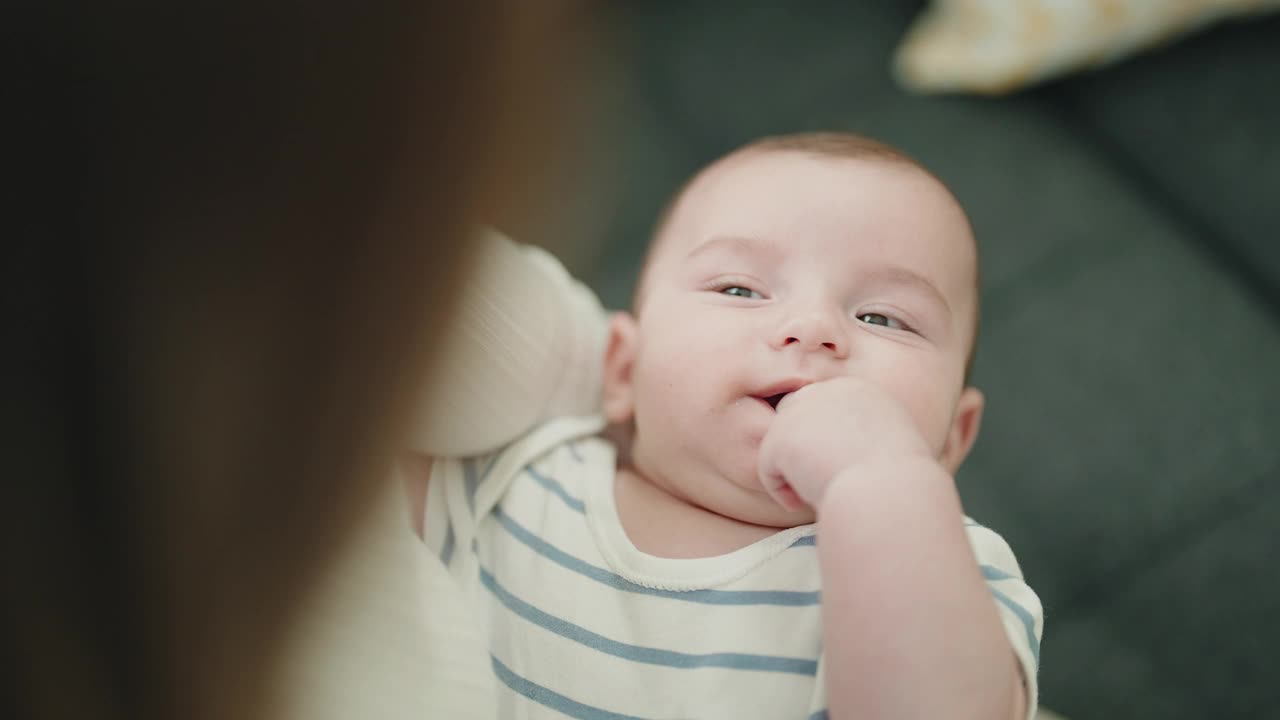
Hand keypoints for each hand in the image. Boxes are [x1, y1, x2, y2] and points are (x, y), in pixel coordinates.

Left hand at [756, 376, 933, 510]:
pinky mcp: (780, 436)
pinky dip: (783, 492)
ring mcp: (801, 411)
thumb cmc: (898, 484)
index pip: (824, 409)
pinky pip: (768, 469)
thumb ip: (859, 439)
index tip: (841, 470)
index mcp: (859, 391)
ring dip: (794, 470)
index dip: (824, 440)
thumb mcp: (889, 448)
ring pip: (780, 443)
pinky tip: (803, 503)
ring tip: (817, 492)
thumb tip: (837, 453)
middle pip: (794, 415)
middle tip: (819, 480)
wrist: (888, 493)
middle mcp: (827, 391)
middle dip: (799, 447)